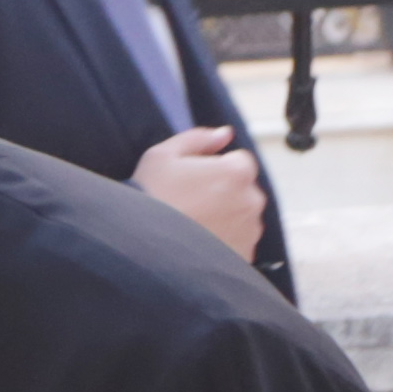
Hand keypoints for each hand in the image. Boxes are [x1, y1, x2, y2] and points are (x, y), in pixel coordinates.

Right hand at [132, 127, 267, 259]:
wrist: (140, 251)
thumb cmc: (149, 199)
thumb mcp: (161, 156)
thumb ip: (198, 138)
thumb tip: (225, 133)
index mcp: (237, 171)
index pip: (237, 161)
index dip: (213, 169)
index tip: (191, 183)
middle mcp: (252, 200)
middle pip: (242, 190)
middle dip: (223, 195)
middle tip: (188, 206)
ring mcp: (250, 232)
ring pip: (241, 218)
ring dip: (225, 220)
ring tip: (192, 230)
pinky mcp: (244, 258)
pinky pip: (238, 245)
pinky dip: (224, 245)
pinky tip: (197, 248)